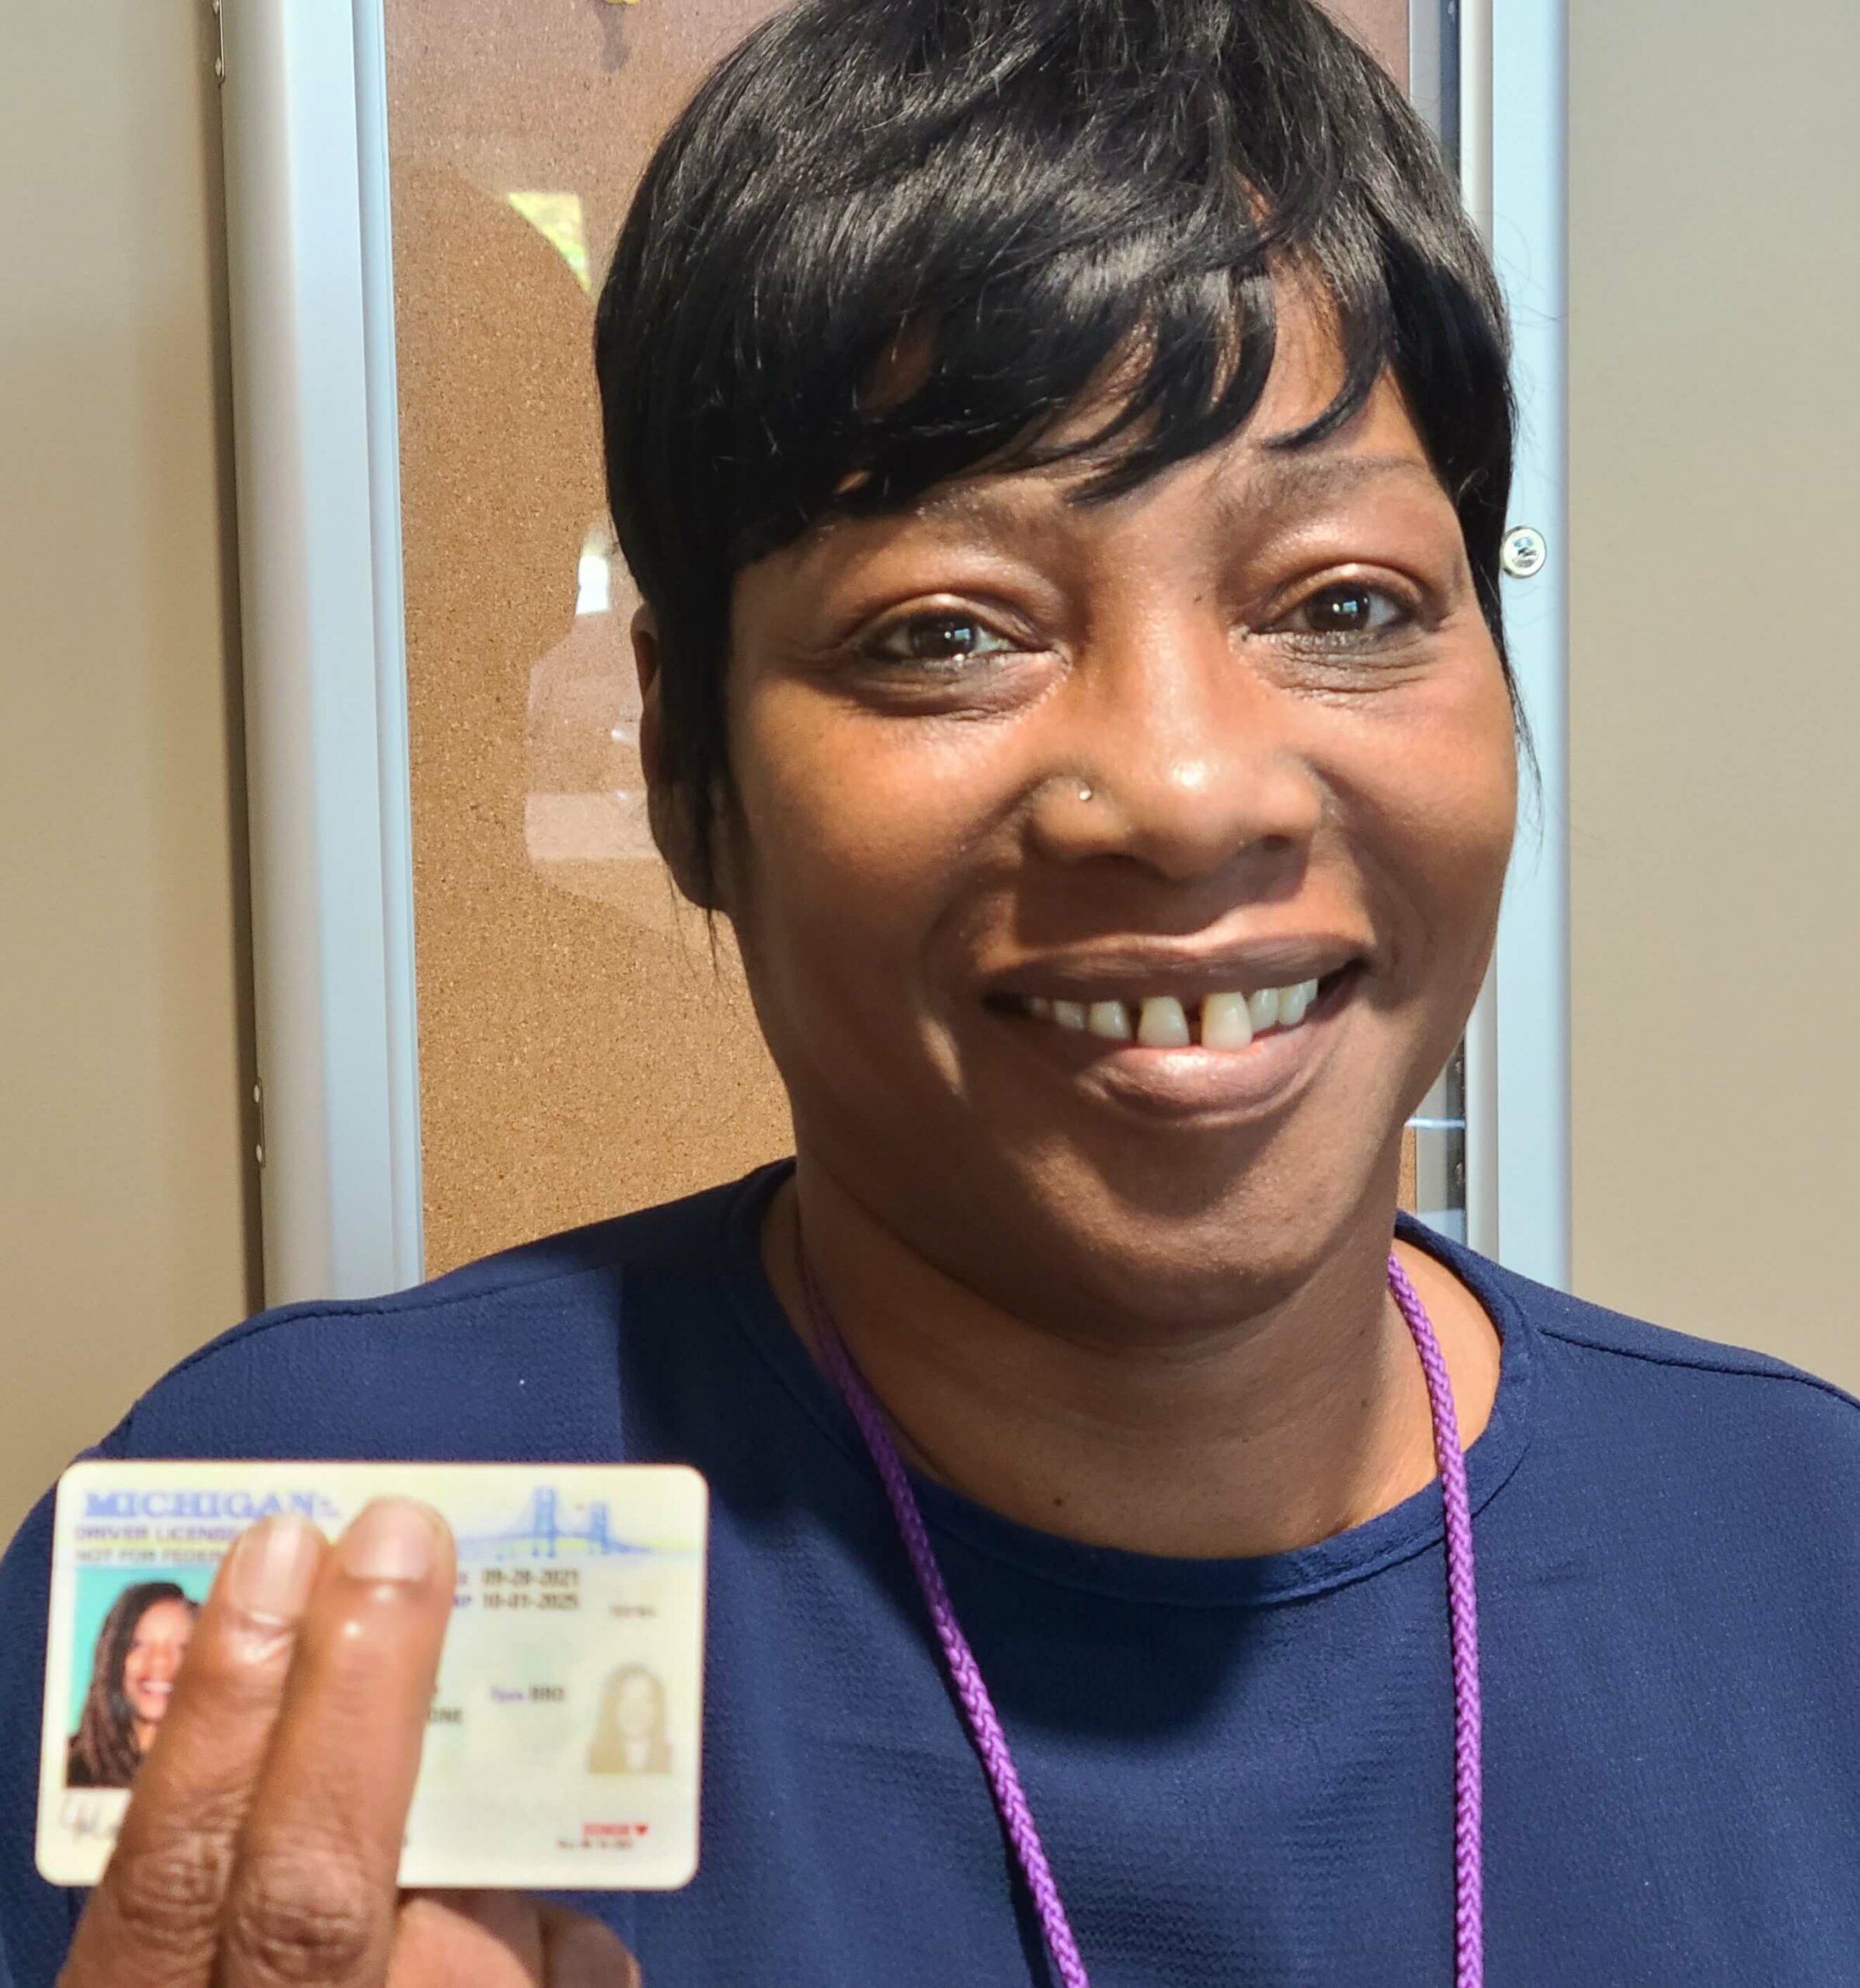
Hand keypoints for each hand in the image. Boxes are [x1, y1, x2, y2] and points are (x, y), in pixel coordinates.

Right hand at [60, 1499, 639, 1986]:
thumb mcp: (203, 1970)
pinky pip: (578, 1979)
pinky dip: (564, 1950)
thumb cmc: (255, 1987)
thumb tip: (311, 1714)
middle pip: (317, 1894)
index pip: (172, 1884)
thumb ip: (234, 1883)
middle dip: (357, 1696)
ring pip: (480, 1935)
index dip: (219, 1713)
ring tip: (481, 1899)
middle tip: (402, 1537)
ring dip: (492, 1875)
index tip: (277, 1549)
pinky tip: (540, 1966)